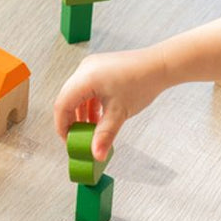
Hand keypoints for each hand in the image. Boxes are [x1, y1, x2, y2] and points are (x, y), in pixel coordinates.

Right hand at [52, 48, 166, 158]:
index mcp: (85, 78)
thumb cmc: (142, 83)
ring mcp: (91, 66)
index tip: (68, 140)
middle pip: (67, 99)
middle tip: (78, 138)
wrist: (159, 66)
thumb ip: (105, 135)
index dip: (62, 126)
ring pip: (77, 94)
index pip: (62, 105)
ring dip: (81, 113)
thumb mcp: (119, 113)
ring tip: (90, 130)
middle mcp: (85, 69)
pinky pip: (86, 88)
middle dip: (71, 121)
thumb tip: (96, 154)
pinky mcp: (99, 68)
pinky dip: (89, 104)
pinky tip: (98, 118)